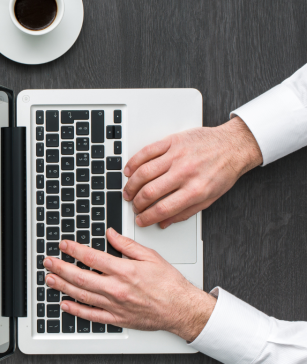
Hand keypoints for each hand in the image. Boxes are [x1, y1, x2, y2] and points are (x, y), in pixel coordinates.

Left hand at [44, 229, 215, 341]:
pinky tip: (65, 303)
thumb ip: (127, 244)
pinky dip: (76, 310)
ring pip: (82, 295)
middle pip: (81, 276)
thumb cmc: (169, 284)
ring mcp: (115, 305)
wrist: (182, 309)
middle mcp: (117, 288)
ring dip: (63, 286)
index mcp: (125, 270)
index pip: (92, 257)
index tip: (64, 245)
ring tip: (50, 279)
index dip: (74, 250)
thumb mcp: (150, 256)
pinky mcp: (117, 319)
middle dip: (61, 267)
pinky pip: (91, 315)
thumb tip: (110, 233)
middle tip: (48, 261)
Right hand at [122, 117, 261, 227]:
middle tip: (134, 206)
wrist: (234, 145)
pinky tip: (129, 171)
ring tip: (129, 192)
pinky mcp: (172, 141)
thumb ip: (186, 212)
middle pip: (149, 192)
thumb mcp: (210, 198)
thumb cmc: (223, 170)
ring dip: (131, 185)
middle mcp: (185, 172)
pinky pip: (146, 152)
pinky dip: (133, 163)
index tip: (141, 220)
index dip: (147, 217)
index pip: (163, 208)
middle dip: (137, 203)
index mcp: (196, 190)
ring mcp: (177, 156)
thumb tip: (164, 222)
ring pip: (144, 173)